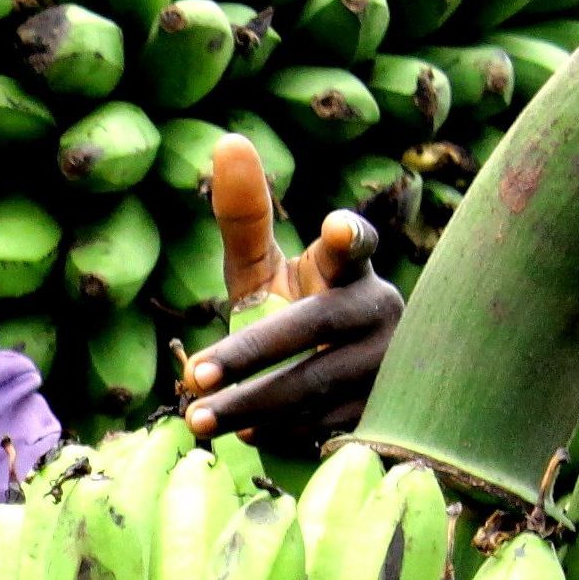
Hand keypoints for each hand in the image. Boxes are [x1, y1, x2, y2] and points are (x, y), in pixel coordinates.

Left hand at [182, 135, 403, 445]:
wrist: (345, 382)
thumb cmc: (295, 310)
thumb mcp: (265, 269)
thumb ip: (245, 218)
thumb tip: (228, 142)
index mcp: (348, 268)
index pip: (351, 244)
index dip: (345, 237)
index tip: (333, 229)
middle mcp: (377, 310)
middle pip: (311, 328)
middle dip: (247, 356)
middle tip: (190, 378)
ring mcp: (388, 364)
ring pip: (316, 386)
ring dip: (252, 407)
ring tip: (196, 420)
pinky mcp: (386, 412)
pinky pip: (327, 425)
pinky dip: (280, 433)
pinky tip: (243, 438)